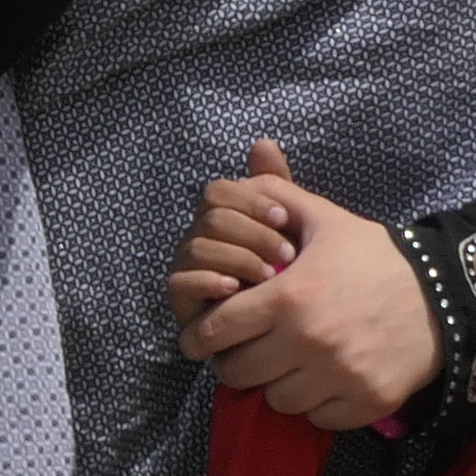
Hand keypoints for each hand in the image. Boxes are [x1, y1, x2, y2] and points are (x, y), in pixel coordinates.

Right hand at [167, 146, 307, 333]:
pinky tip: (237, 289)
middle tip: (287, 255)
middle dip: (250, 234)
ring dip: (235, 258)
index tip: (284, 218)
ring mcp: (188, 271)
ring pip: (195, 248)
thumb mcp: (295, 231)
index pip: (218, 192)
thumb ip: (278, 189)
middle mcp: (200, 240)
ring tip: (270, 276)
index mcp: (222, 219)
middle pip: (209, 218)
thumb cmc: (296, 279)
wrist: (294, 332)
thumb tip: (263, 142)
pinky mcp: (183, 304)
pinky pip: (178, 283)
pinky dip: (207, 282)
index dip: (249, 201)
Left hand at [176, 139, 443, 428]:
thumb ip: (279, 195)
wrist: (447, 295)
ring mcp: (339, 376)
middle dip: (237, 362)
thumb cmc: (376, 257)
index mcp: (288, 297)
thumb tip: (250, 161)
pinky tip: (327, 379)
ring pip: (277, 401)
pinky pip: (317, 419)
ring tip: (292, 363)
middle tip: (250, 350)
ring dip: (278, 385)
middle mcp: (309, 342)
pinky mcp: (365, 402)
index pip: (215, 331)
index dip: (202, 336)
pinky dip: (317, 405)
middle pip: (237, 374)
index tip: (204, 338)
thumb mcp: (327, 221)